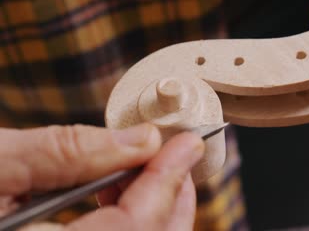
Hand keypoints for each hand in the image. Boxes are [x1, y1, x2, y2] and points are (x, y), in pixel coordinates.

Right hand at [0, 124, 203, 229]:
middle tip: (177, 158)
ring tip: (141, 166)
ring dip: (151, 207)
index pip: (134, 228)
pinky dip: (127, 218)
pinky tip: (114, 191)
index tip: (188, 145)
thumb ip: (68, 151)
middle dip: (173, 200)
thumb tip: (140, 140)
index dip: (167, 181)